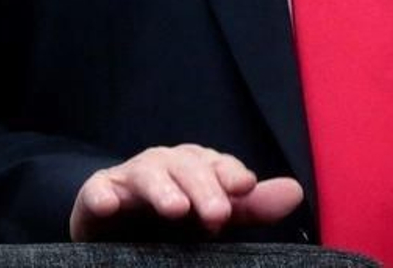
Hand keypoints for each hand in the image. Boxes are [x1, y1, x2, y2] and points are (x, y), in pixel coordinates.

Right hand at [69, 144, 303, 240]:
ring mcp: (130, 178)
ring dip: (162, 189)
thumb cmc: (172, 220)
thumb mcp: (212, 213)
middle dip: (204, 188)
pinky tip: (109, 205)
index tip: (244, 188)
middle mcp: (167, 166)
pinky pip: (97, 191)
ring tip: (175, 209)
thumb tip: (295, 192)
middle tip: (218, 215)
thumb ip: (251, 207)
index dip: (231, 174)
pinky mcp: (98, 194)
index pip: (218, 164)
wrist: (116, 228)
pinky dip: (102, 195)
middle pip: (187, 167)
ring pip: (147, 174)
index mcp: (197, 167)